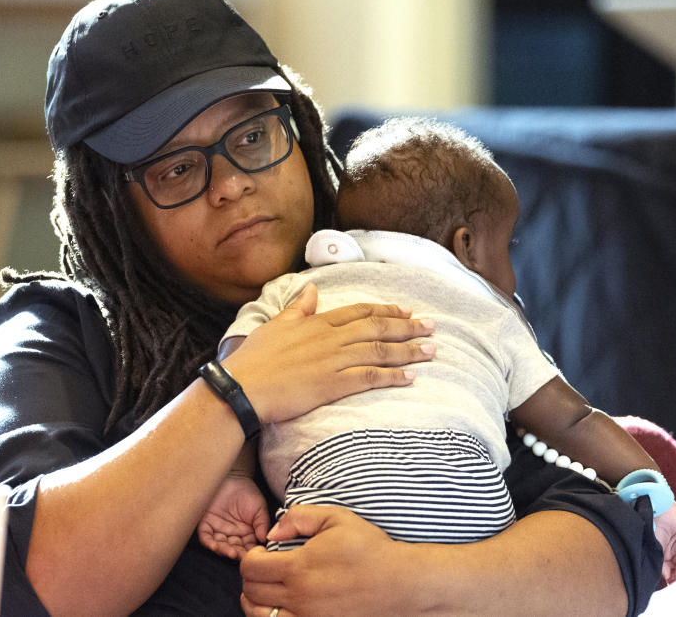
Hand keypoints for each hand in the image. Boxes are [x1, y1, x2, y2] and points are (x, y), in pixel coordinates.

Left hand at [197, 475, 269, 559]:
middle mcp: (232, 534)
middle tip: (237, 555)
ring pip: (219, 545)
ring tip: (228, 551)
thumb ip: (262, 524)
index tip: (251, 555)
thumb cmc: (248, 492)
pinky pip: (205, 536)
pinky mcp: (206, 523)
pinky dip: (208, 542)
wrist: (233, 476)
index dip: (249, 553)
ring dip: (223, 550)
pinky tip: (214, 546)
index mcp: (246, 533)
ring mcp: (219, 529)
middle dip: (235, 553)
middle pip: (233, 549)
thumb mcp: (260, 508)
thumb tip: (265, 539)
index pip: (247, 548)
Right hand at [224, 283, 434, 423]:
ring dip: (408, 350)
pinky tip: (410, 378)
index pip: (360, 312)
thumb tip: (311, 289)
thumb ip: (299, 307)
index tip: (406, 311)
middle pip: (377, 328)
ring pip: (380, 350)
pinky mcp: (334, 384)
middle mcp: (330, 338)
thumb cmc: (255, 359)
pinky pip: (371, 377)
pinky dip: (393, 376)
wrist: (243, 387)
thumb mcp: (276, 324)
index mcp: (317, 322)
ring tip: (431, 351)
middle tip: (432, 327)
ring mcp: (334, 360)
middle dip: (408, 327)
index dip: (386, 311)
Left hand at [239, 505, 405, 615]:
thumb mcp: (337, 518)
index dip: (249, 557)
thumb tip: (272, 532)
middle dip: (250, 579)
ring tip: (267, 592)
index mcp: (299, 567)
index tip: (262, 552)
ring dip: (256, 604)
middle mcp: (299, 597)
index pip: (250, 567)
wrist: (400, 584)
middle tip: (264, 569)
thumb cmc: (370, 550)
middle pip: (250, 593)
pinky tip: (283, 608)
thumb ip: (299, 517)